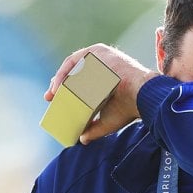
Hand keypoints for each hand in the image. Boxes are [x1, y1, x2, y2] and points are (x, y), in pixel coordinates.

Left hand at [44, 43, 159, 144]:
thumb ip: (94, 129)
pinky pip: (73, 63)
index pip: (81, 77)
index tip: (54, 99)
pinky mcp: (97, 52)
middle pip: (74, 71)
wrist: (142, 96)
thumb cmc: (128, 107)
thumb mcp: (108, 120)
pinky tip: (57, 87)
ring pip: (72, 66)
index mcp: (106, 74)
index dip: (66, 87)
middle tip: (50, 97)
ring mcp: (100, 55)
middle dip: (59, 84)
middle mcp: (102, 61)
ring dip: (59, 79)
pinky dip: (63, 74)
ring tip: (53, 94)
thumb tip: (82, 139)